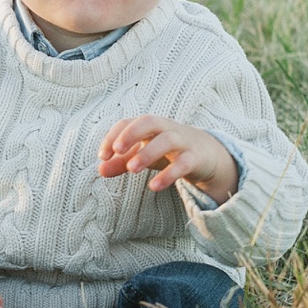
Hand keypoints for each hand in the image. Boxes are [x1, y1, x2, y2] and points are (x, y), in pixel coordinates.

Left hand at [98, 115, 237, 205]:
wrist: (207, 154)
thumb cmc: (167, 151)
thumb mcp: (143, 155)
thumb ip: (121, 162)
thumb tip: (100, 170)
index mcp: (149, 126)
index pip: (128, 123)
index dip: (113, 136)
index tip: (102, 156)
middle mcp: (165, 129)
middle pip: (148, 121)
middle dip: (131, 134)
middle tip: (117, 151)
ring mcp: (182, 142)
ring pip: (166, 140)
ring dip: (147, 153)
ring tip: (132, 169)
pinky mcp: (195, 158)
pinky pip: (183, 163)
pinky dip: (169, 174)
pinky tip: (154, 186)